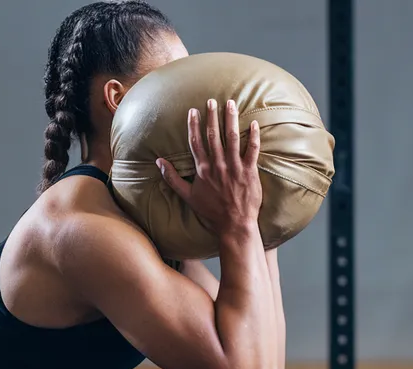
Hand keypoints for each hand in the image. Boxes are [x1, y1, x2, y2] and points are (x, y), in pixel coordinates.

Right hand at [157, 99, 262, 237]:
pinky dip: (254, 135)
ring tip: (231, 104)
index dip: (194, 125)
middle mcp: (218, 165)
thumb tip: (158, 162)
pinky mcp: (250, 171)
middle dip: (212, 116)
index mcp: (203, 169)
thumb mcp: (187, 196)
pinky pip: (252, 149)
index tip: (193, 111)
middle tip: (212, 100)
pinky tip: (254, 122)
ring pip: (233, 137)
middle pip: (214, 135)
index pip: (196, 142)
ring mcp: (235, 167)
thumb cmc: (211, 211)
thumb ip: (172, 178)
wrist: (234, 224)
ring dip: (231, 119)